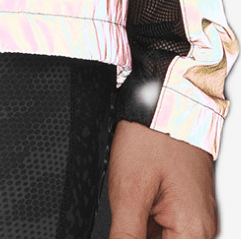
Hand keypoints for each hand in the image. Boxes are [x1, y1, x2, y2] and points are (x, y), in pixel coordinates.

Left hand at [108, 119, 217, 238]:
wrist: (161, 99)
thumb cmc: (151, 136)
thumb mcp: (129, 192)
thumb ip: (126, 236)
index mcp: (193, 231)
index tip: (123, 229)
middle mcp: (201, 228)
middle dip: (137, 234)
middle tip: (126, 213)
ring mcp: (194, 214)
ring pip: (162, 237)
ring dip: (141, 229)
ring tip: (131, 202)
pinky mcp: (185, 203)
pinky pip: (165, 225)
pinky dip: (146, 221)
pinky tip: (134, 203)